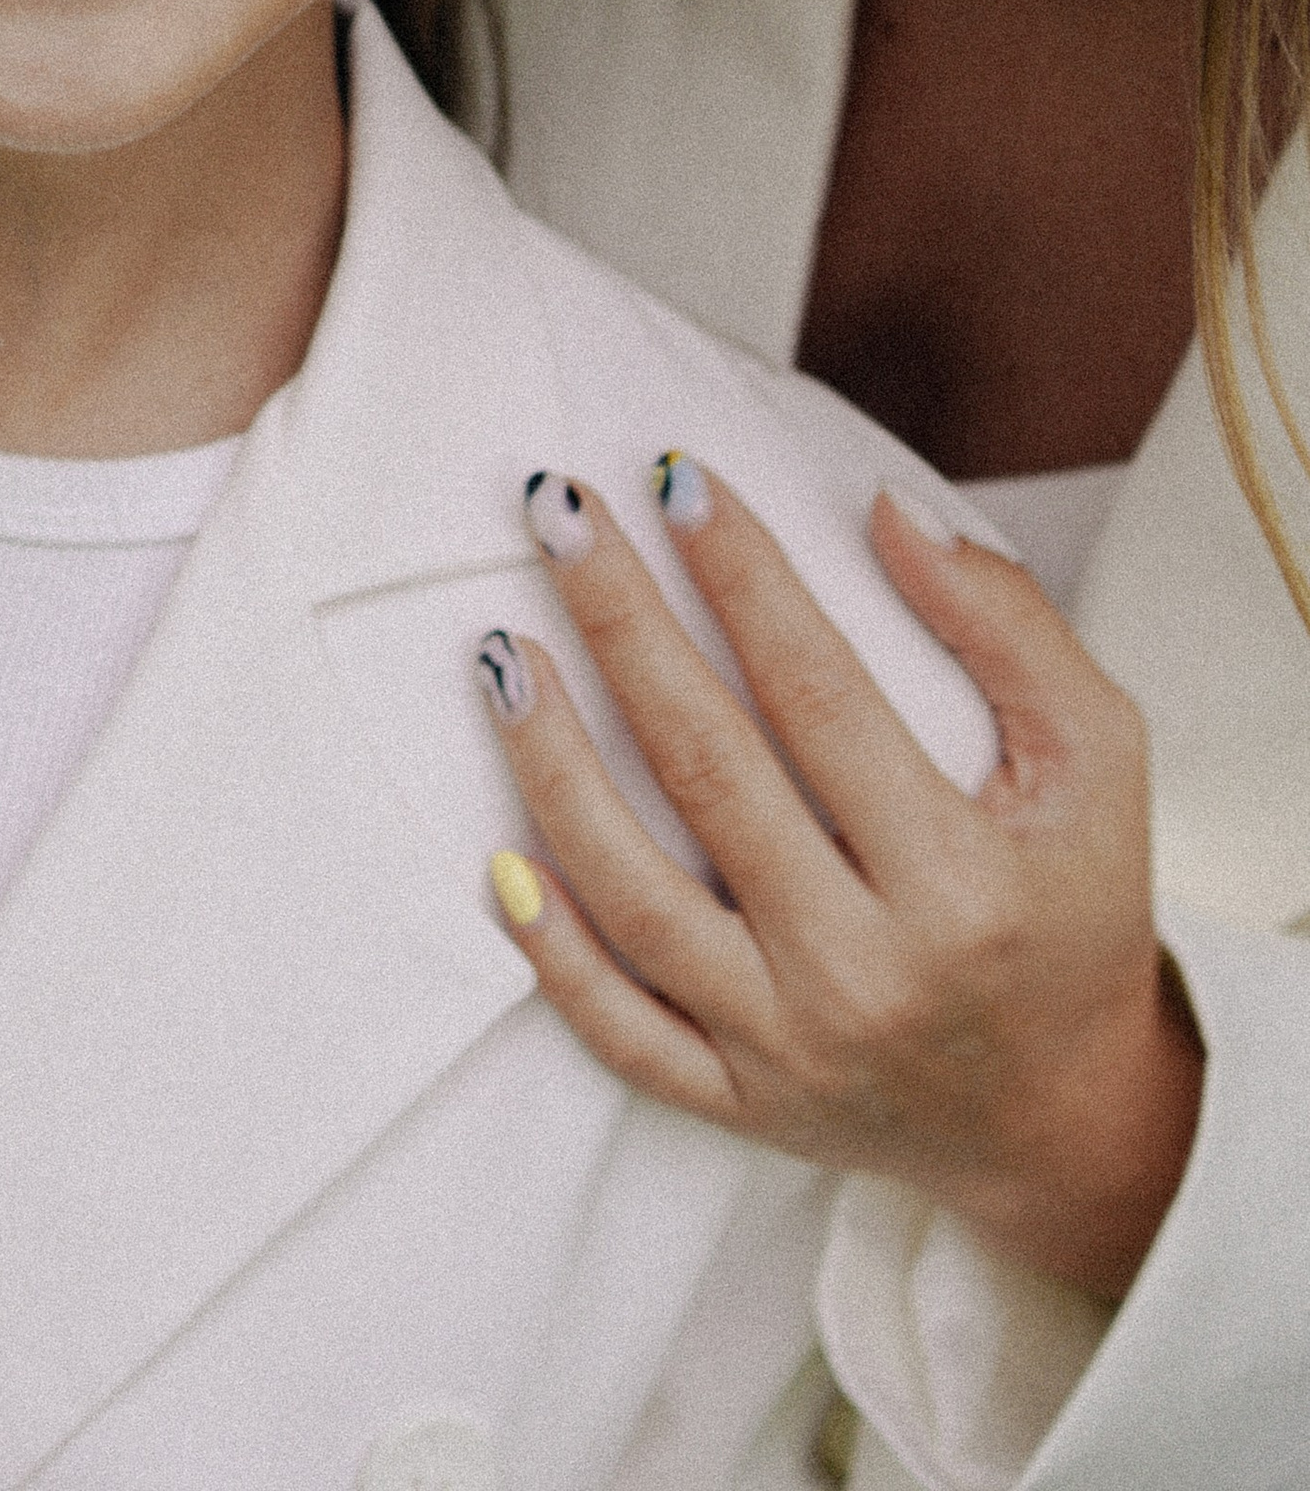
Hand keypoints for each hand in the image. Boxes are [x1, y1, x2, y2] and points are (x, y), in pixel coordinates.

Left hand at [475, 460, 1202, 1303]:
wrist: (1070, 1118)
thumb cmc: (1073, 907)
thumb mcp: (1097, 761)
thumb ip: (1008, 627)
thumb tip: (886, 509)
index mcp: (961, 882)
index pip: (818, 694)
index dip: (742, 575)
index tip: (676, 476)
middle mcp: (866, 972)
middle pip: (707, 768)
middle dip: (621, 622)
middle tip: (560, 510)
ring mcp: (792, 1048)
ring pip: (635, 897)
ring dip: (551, 765)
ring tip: (501, 650)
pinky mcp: (741, 1103)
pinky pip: (619, 1032)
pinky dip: (550, 952)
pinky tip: (496, 856)